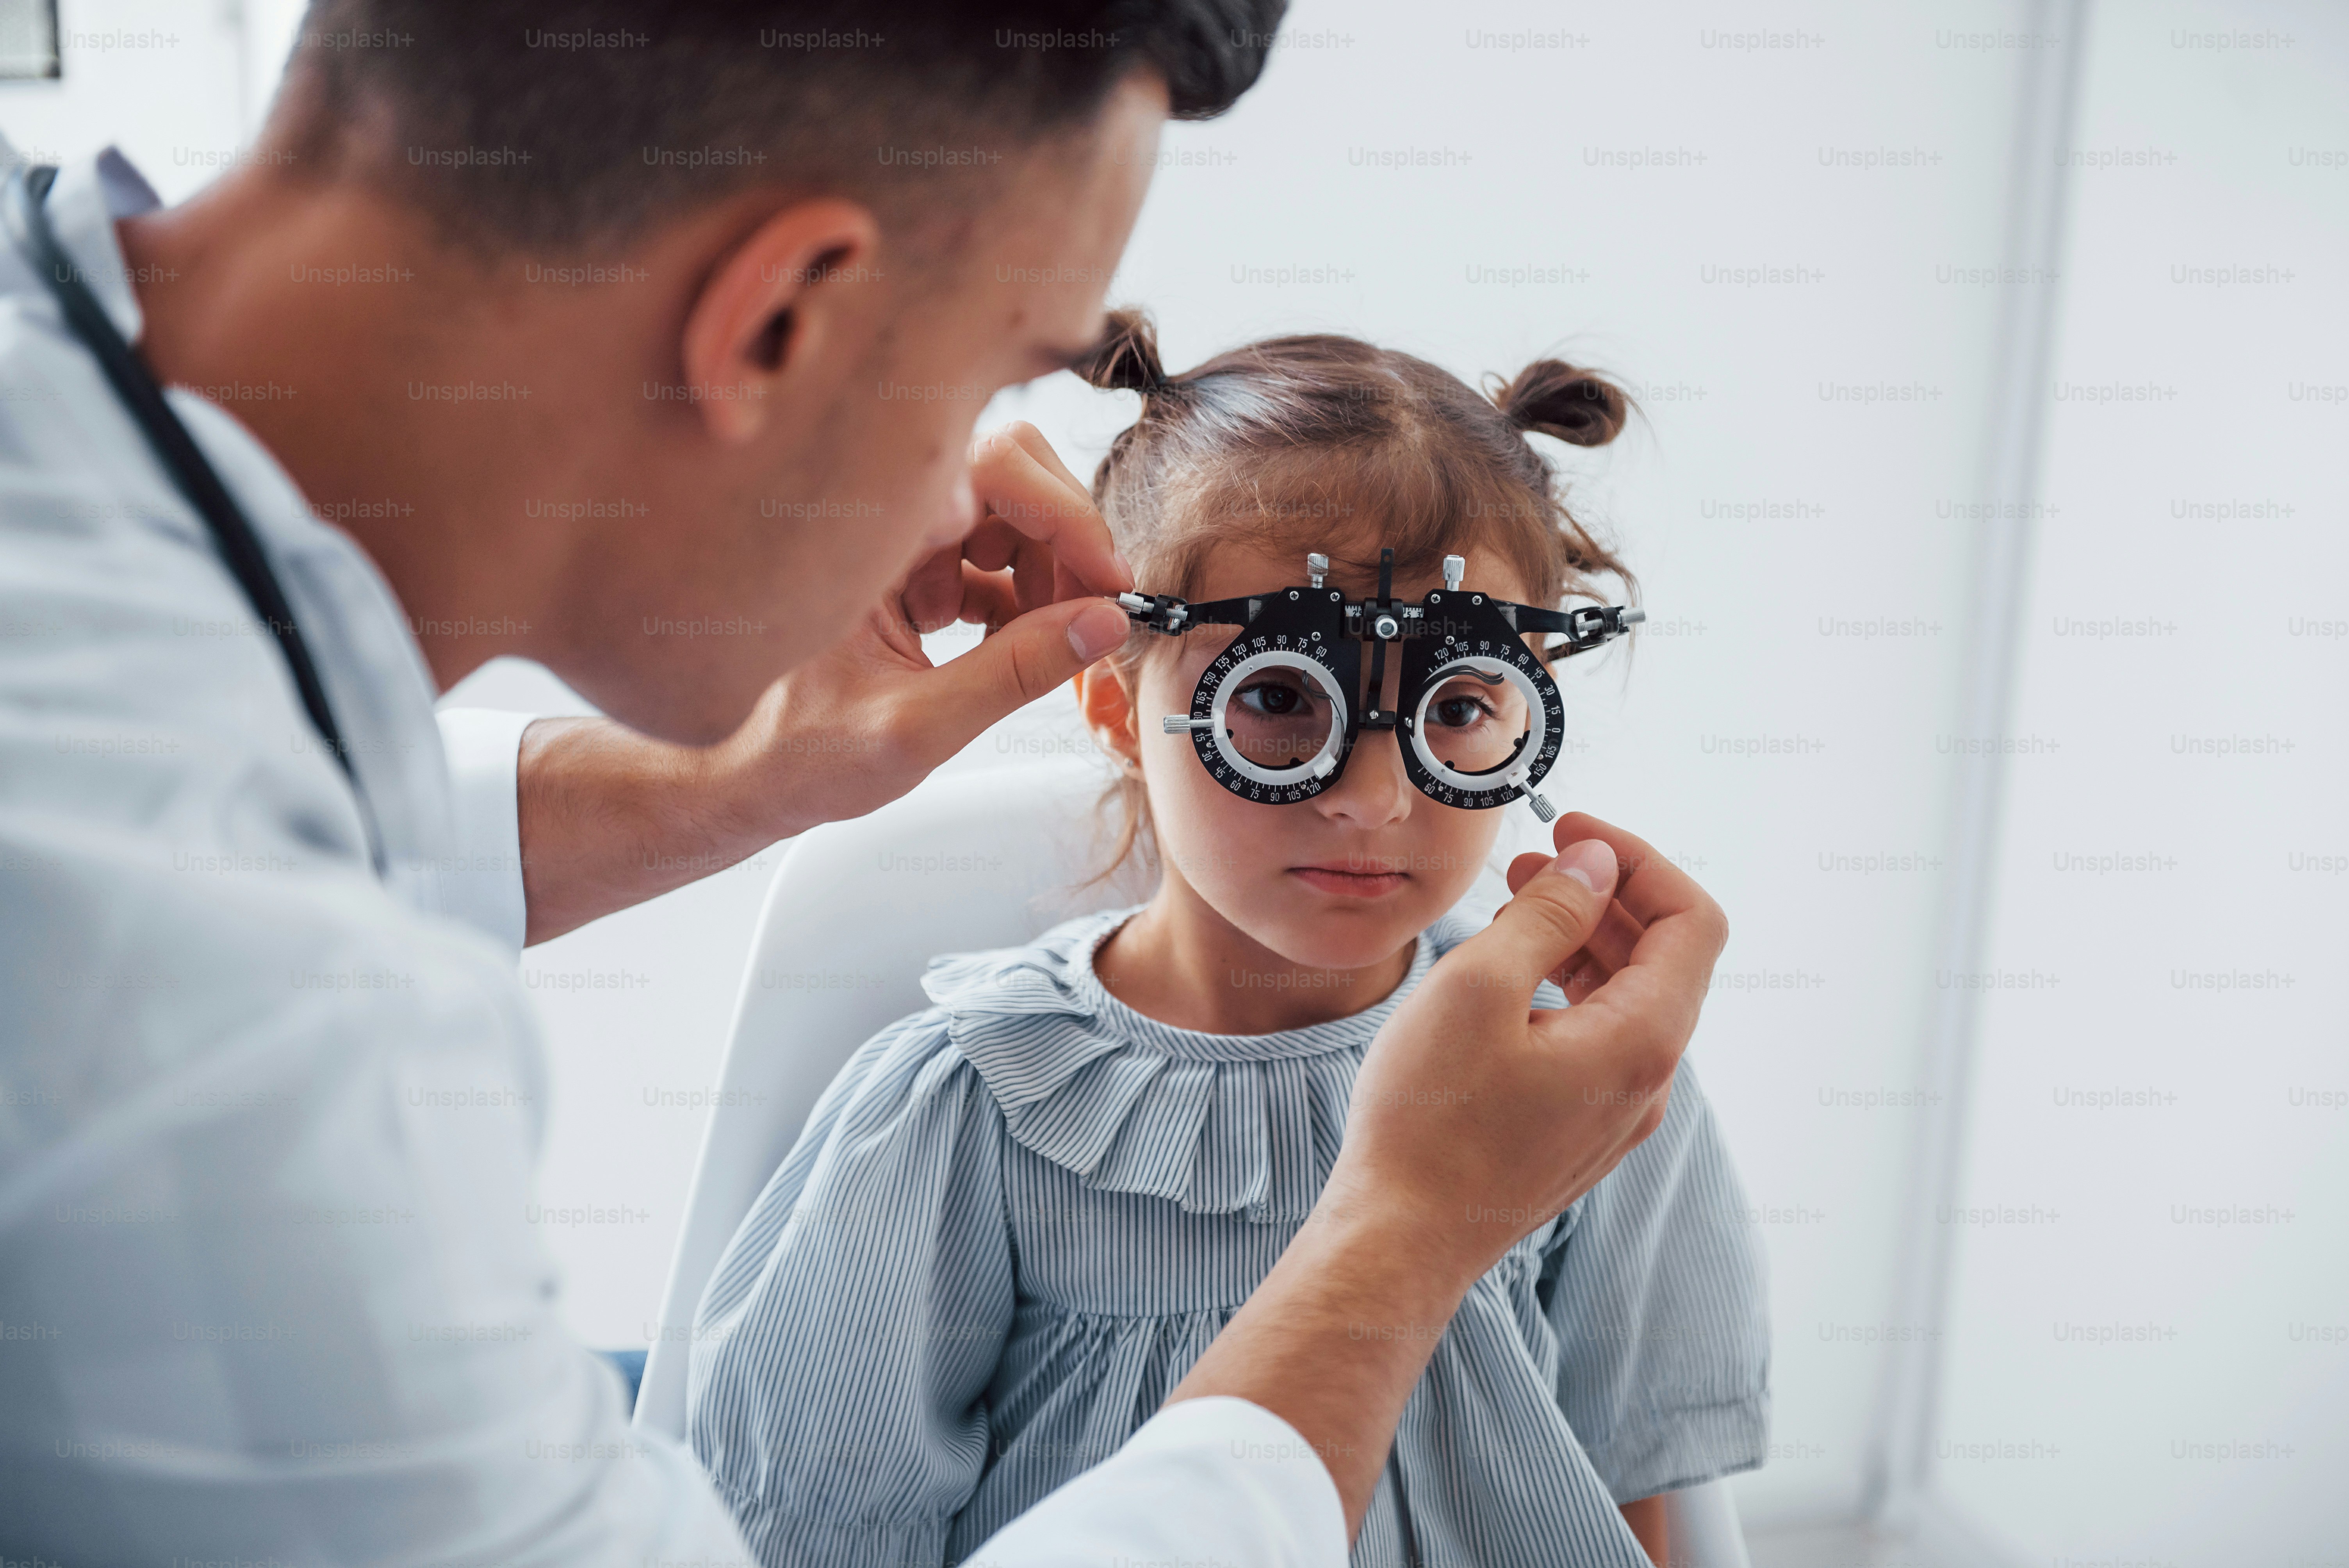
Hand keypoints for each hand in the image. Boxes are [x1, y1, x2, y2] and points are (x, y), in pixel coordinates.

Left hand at [711, 421, 1134, 839]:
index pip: (993, 467)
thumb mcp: (917, 728)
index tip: (1108, 581)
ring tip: (1040, 645)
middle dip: (1064, 541)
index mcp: (866, 535)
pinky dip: (1021, 601)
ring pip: (1009, 516)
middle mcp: (883, 520)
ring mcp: (901, 542)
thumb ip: (1015, 673)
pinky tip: (1009, 649)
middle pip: (1011, 475)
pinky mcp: (915, 571)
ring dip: (1046, 576)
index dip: (1065, 514)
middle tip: (1092, 611)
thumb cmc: (802, 755)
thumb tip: (1105, 622)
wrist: (753, 777)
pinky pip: (991, 559)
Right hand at [1323, 813, 1729, 1283]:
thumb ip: (1549, 915)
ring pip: (1626, 1001)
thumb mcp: (1480, 987)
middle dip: (1604, 894)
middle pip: (1662, 958)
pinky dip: (1565, 990)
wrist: (1399, 1240)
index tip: (1573, 830)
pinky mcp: (1578, 1134)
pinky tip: (1506, 979)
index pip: (1692, 921)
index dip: (1640, 860)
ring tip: (1509, 906)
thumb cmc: (1428, 1120)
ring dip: (1581, 940)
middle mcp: (1647, 1081)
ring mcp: (1616, 1115)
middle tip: (1531, 859)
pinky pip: (1596, 1042)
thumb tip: (1596, 865)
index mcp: (1642, 1041)